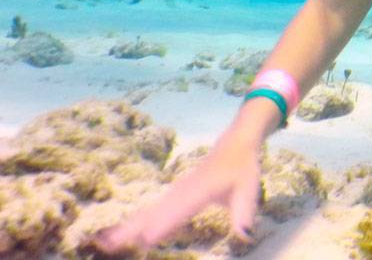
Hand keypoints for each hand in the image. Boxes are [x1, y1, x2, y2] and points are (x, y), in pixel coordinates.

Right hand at [93, 130, 261, 252]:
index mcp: (201, 190)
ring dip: (127, 226)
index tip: (147, 238)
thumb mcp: (249, 189)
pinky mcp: (171, 195)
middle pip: (155, 212)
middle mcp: (182, 191)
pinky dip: (134, 222)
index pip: (180, 210)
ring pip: (148, 211)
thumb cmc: (242, 168)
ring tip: (105, 243)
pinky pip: (150, 210)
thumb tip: (245, 235)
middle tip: (108, 245)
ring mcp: (174, 192)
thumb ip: (244, 212)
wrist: (234, 143)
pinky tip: (120, 234)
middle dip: (133, 228)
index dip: (165, 223)